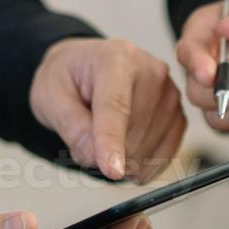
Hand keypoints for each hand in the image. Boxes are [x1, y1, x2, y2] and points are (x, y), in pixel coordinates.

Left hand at [30, 38, 185, 182]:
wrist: (85, 70)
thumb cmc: (68, 78)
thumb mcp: (49, 96)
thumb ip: (70, 126)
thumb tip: (95, 156)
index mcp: (115, 58)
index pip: (115, 107)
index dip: (112, 142)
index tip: (112, 171)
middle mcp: (151, 71)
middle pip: (131, 135)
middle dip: (103, 151)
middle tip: (85, 133)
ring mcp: (169, 94)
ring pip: (146, 151)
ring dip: (120, 157)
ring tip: (104, 134)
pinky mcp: (179, 115)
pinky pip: (163, 157)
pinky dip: (141, 166)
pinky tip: (125, 155)